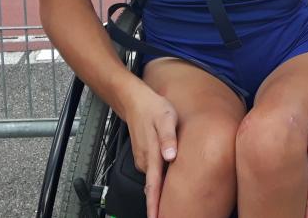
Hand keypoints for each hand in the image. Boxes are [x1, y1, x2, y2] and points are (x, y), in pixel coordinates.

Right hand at [123, 89, 178, 217]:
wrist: (135, 101)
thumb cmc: (153, 108)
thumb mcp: (166, 118)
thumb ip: (169, 138)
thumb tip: (171, 156)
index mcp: (151, 155)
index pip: (153, 186)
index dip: (155, 205)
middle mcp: (145, 161)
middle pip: (154, 188)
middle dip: (159, 205)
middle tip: (169, 217)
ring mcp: (143, 160)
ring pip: (154, 181)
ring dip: (160, 193)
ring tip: (172, 206)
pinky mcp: (144, 158)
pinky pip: (153, 173)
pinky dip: (160, 181)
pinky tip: (169, 182)